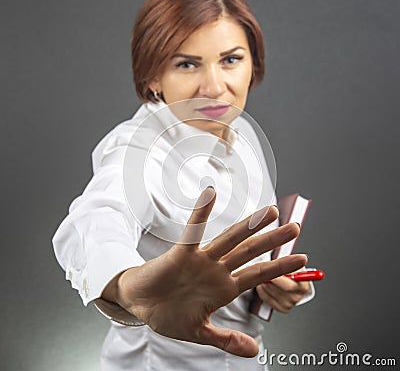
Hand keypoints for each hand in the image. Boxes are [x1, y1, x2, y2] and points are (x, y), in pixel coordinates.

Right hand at [103, 187, 306, 356]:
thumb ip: (226, 338)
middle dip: (273, 240)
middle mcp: (216, 270)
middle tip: (295, 227)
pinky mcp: (181, 253)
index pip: (258, 275)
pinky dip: (201, 214)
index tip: (301, 259)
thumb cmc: (168, 314)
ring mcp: (201, 260)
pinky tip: (210, 195)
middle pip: (250, 252)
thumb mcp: (200, 332)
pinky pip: (192, 232)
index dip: (279, 267)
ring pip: (230, 239)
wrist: (140, 304)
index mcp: (223, 289)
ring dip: (250, 225)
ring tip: (270, 212)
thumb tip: (255, 351)